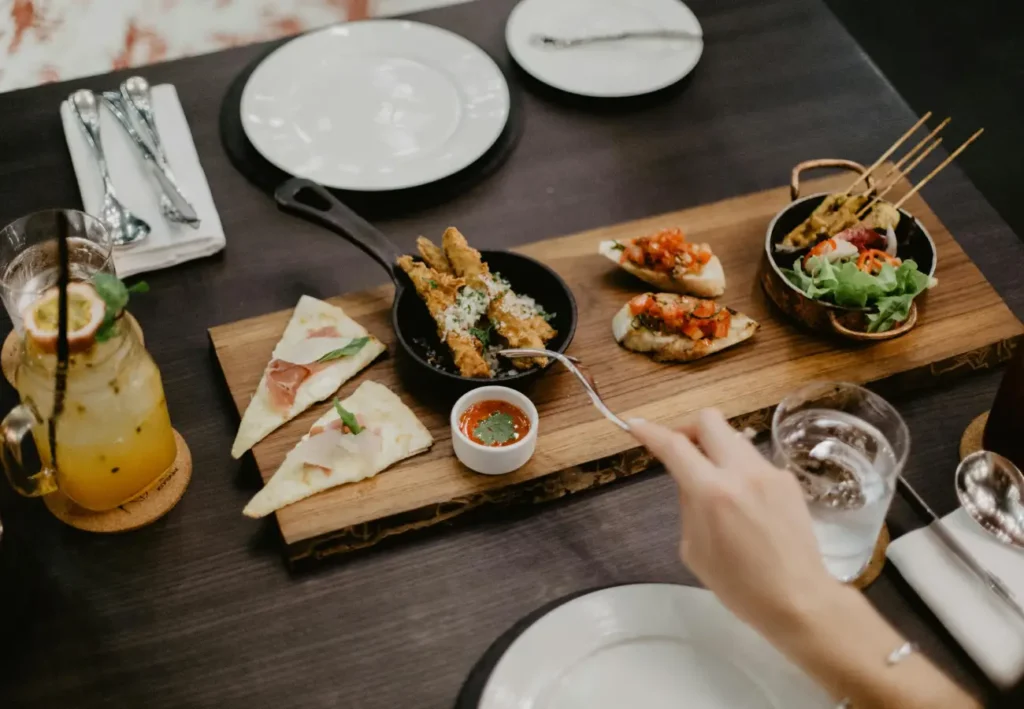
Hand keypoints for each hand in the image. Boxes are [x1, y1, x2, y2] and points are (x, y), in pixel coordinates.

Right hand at [628, 410, 840, 634]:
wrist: (799, 600)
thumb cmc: (740, 586)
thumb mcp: (694, 550)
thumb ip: (688, 505)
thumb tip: (689, 480)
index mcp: (712, 493)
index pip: (674, 446)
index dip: (651, 432)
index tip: (636, 426)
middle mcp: (742, 472)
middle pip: (709, 420)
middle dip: (687, 428)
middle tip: (679, 449)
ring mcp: (770, 473)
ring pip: (734, 438)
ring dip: (715, 449)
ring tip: (714, 483)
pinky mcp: (788, 481)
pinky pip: (754, 462)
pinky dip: (739, 470)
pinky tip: (744, 503)